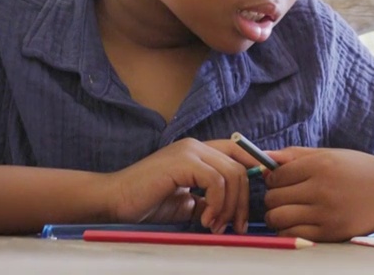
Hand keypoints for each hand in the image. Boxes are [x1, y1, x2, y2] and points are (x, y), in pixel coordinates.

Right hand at [105, 138, 255, 233]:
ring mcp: (190, 151)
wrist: (113, 202)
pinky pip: (217, 180)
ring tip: (216, 226)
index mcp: (200, 152)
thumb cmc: (146, 203)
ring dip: (229, 206)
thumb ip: (210, 199)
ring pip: (233, 174)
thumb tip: (232, 210)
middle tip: (235, 227)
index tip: (261, 195)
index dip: (257, 169)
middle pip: (241, 167)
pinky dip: (217, 203)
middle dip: (243, 200)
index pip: (241, 153)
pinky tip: (206, 220)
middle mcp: (197, 145)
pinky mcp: (182, 161)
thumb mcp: (187, 203)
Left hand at [263, 147, 373, 241]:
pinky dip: (288, 230)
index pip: (276, 175)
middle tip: (287, 197)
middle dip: (274, 198)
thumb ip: (297, 155)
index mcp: (321, 165)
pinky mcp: (330, 233)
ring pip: (277, 218)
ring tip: (289, 212)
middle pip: (273, 198)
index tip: (284, 181)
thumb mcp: (332, 155)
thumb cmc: (362, 171)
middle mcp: (321, 188)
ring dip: (277, 216)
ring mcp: (326, 212)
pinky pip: (291, 234)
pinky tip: (299, 223)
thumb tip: (264, 158)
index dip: (274, 179)